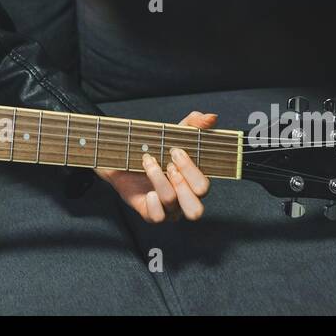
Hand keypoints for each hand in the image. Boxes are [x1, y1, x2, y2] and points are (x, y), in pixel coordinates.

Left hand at [95, 111, 217, 222]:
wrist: (123, 155)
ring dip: (160, 180)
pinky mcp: (150, 212)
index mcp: (193, 183)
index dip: (191, 170)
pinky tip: (147, 190)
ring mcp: (168, 208)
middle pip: (196, 208)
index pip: (203, 187)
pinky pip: (157, 217)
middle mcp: (184, 199)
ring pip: (173, 205)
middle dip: (181, 182)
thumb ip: (193, 124)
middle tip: (167, 162)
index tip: (175, 150)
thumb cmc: (154, 147)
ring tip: (149, 163)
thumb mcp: (174, 133)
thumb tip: (211, 117)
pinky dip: (153, 202)